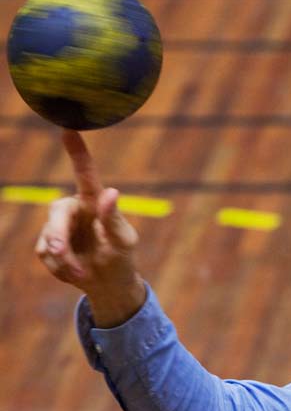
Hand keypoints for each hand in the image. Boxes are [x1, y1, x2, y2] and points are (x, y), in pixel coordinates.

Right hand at [36, 130, 145, 326]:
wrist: (107, 282)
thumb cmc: (121, 256)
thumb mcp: (124, 240)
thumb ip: (114, 218)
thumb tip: (110, 192)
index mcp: (94, 202)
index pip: (85, 173)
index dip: (77, 152)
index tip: (69, 128)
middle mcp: (74, 209)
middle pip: (57, 211)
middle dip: (58, 234)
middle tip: (62, 253)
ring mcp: (58, 226)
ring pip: (49, 237)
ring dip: (65, 259)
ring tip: (83, 272)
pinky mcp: (47, 244)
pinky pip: (46, 253)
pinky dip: (60, 267)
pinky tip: (75, 272)